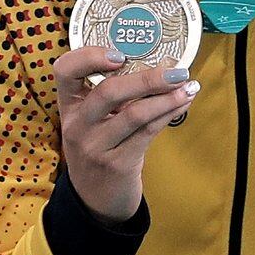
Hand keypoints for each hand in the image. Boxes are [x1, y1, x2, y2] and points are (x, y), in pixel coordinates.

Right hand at [53, 47, 198, 224]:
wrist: (96, 201)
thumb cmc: (102, 150)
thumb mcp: (96, 123)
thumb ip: (117, 96)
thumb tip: (163, 64)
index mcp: (69, 107)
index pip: (65, 71)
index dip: (88, 57)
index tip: (119, 53)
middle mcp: (77, 126)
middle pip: (108, 91)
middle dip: (147, 78)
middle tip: (176, 70)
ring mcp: (95, 147)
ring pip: (134, 113)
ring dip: (167, 96)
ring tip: (189, 86)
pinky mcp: (117, 165)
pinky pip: (147, 132)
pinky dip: (168, 113)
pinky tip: (183, 102)